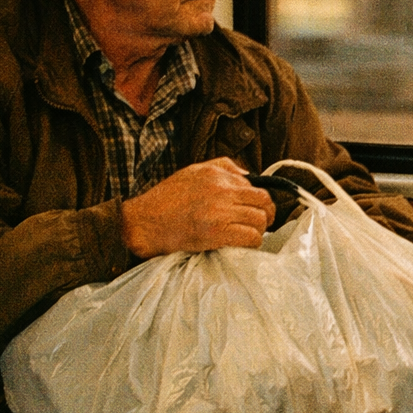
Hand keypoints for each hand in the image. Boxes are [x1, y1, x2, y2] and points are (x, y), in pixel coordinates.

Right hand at [120, 158, 277, 257]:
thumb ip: (224, 167)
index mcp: (218, 175)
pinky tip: (243, 244)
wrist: (144, 222)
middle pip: (264, 202)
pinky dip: (252, 243)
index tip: (258, 209)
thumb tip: (249, 175)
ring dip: (259, 230)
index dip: (260, 200)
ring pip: (260, 220)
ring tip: (250, 234)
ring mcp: (220, 212)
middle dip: (267, 214)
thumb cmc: (166, 198)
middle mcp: (222, 191)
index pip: (255, 186)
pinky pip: (250, 238)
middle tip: (261, 223)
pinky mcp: (217, 233)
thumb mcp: (193, 171)